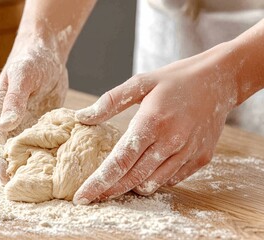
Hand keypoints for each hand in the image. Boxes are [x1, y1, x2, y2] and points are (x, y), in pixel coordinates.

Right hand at [0, 36, 67, 183]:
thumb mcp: (23, 75)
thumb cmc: (31, 59)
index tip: (6, 177)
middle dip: (11, 171)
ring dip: (28, 167)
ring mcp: (23, 125)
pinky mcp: (39, 125)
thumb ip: (14, 99)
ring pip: (22, 151)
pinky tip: (55, 167)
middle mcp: (6, 122)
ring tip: (40, 186)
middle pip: (4, 152)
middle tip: (23, 191)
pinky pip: (40, 144)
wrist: (47, 52)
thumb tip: (5, 126)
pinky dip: (44, 156)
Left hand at [73, 43, 237, 204]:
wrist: (219, 80)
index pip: (120, 161)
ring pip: (153, 184)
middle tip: (94, 194)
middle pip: (133, 178)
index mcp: (152, 121)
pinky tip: (148, 168)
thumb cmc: (175, 80)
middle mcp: (171, 141)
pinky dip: (155, 179)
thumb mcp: (141, 82)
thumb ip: (109, 101)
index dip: (99, 182)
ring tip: (120, 179)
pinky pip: (172, 180)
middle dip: (110, 190)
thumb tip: (81, 117)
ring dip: (132, 186)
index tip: (82, 197)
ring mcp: (189, 152)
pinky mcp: (201, 158)